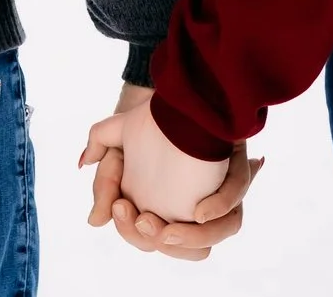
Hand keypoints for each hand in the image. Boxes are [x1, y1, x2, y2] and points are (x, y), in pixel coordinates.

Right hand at [82, 88, 259, 259]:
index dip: (132, 231)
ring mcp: (219, 192)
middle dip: (158, 238)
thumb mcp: (117, 145)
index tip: (120, 205)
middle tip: (142, 218)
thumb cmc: (149, 122)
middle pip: (180, 243)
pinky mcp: (237, 171)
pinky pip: (236, 201)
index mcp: (164, 208)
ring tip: (165, 229)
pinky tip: (201, 212)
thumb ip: (104, 181)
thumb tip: (95, 222)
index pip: (149, 239)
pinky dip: (220, 209)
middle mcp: (195, 206)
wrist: (177, 89)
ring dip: (190, 239)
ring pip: (215, 233)